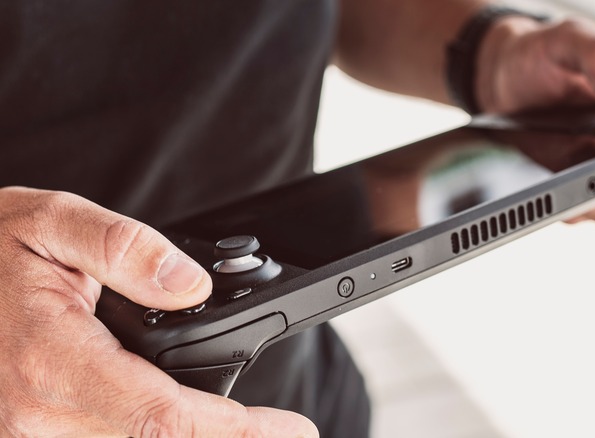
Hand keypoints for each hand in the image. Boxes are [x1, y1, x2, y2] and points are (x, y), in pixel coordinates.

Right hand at [0, 187, 317, 436]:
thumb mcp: (50, 224)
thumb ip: (124, 249)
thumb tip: (191, 286)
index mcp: (51, 362)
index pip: (166, 419)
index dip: (240, 432)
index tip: (295, 430)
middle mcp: (34, 418)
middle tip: (283, 430)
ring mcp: (27, 436)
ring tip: (246, 426)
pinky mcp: (29, 436)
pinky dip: (152, 437)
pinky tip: (188, 424)